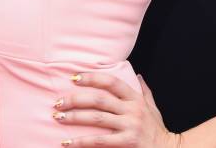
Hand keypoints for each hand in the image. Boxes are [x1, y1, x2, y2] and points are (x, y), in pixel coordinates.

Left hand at [51, 71, 181, 146]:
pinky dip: (82, 141)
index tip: (74, 78)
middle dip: (76, 99)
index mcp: (135, 98)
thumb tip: (138, 75)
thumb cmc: (157, 130)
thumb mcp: (152, 107)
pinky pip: (100, 141)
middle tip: (58, 101)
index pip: (111, 81)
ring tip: (58, 117)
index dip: (92, 77)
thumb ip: (144, 91)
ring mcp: (129, 126)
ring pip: (97, 118)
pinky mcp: (127, 143)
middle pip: (99, 99)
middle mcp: (132, 109)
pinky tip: (67, 142)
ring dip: (74, 117)